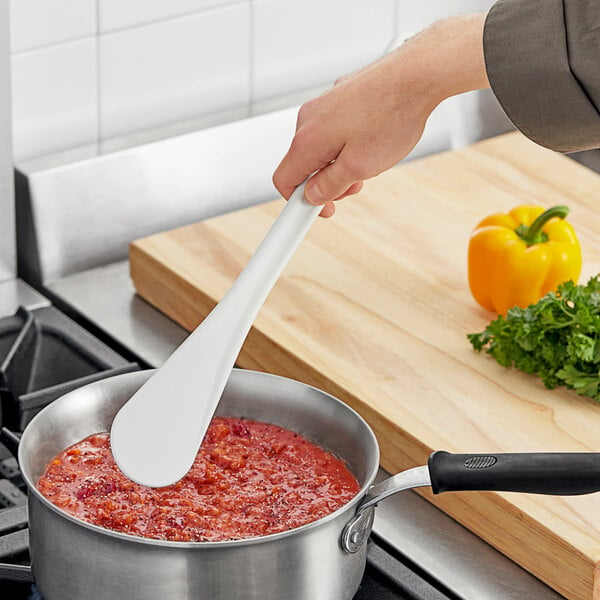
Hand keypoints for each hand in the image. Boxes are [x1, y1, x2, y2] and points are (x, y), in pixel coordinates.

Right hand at [273, 14, 489, 216]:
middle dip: (325, 182)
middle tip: (355, 186)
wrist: (417, 73)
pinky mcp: (340, 96)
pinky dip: (347, 143)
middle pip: (303, 165)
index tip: (316, 212)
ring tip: (371, 160)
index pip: (283, 180)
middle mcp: (308, 119)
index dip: (298, 204)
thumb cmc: (392, 115)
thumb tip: (312, 196)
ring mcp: (323, 104)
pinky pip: (333, 130)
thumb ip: (330, 185)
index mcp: (306, 140)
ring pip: (320, 147)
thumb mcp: (360, 166)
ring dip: (339, 163)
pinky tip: (374, 139)